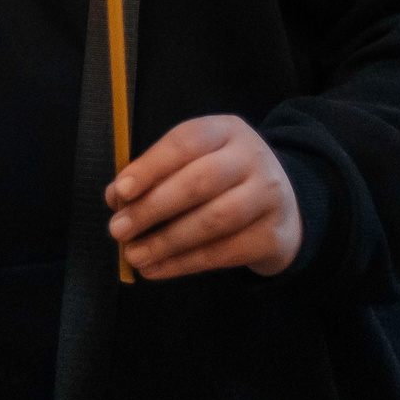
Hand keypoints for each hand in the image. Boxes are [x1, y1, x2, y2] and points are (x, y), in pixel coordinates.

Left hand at [105, 115, 302, 281]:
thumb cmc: (223, 181)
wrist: (282, 209)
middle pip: (200, 181)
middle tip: (118, 229)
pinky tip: (156, 269)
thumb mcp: (195, 163)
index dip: (151, 166)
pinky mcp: (272, 235)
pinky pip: (224, 253)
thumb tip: (117, 198)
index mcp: (225, 130)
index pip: (186, 141)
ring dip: (166, 241)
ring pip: (214, 220)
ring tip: (134, 254)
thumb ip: (156, 175)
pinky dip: (184, 263)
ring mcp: (268, 196)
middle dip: (153, 207)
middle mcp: (252, 157)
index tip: (120, 191)